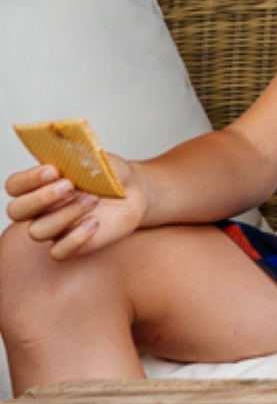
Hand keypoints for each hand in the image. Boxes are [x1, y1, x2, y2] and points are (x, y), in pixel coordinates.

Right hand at [4, 157, 147, 261]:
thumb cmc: (109, 175)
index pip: (15, 185)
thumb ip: (78, 155)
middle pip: (16, 211)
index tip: (53, 170)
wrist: (134, 191)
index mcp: (39, 184)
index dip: (28, 179)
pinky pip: (58, 252)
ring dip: (65, 214)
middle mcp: (40, 209)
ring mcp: (54, 228)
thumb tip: (67, 151)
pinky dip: (75, 238)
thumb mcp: (97, 158)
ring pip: (38, 231)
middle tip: (70, 185)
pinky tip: (95, 222)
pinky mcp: (70, 245)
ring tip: (93, 199)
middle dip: (40, 197)